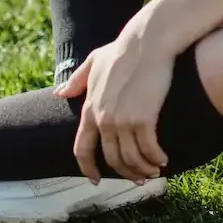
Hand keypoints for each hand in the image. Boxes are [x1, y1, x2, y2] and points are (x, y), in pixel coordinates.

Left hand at [53, 30, 174, 184]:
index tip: (95, 180)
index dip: (87, 168)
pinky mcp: (143, 118)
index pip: (82, 148)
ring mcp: (122, 120)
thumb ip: (76, 80)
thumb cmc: (123, 49)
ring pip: (131, 158)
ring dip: (143, 169)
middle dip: (125, 173)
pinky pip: (148, 149)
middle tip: (139, 178)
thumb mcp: (93, 63)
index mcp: (90, 109)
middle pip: (112, 158)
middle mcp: (103, 119)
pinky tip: (163, 159)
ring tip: (154, 170)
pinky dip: (156, 158)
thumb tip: (59, 93)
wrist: (146, 42)